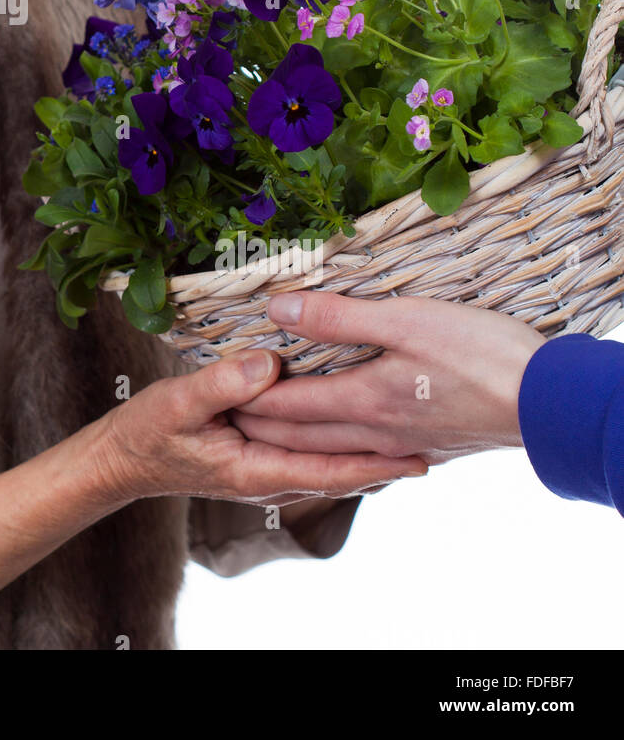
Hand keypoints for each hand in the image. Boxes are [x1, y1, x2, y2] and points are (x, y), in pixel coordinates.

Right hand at [92, 347, 428, 505]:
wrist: (124, 457)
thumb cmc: (148, 432)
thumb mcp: (179, 401)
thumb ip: (223, 382)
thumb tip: (269, 363)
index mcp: (257, 470)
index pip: (331, 471)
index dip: (378, 464)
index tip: (421, 454)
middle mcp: (270, 476)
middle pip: (343, 471)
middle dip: (388, 459)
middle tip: (439, 438)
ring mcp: (267, 468)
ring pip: (331, 462)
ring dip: (371, 450)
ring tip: (416, 430)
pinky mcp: (261, 455)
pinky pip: (314, 452)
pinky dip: (344, 442)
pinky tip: (363, 423)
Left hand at [228, 291, 546, 465]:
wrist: (550, 402)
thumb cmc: (480, 354)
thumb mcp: (404, 319)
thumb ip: (338, 317)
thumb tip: (277, 310)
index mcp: (361, 402)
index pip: (283, 406)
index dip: (244, 398)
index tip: (213, 391)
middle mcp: (375, 432)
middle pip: (300, 435)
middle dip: (258, 426)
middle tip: (224, 415)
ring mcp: (404, 443)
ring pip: (334, 449)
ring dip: (295, 441)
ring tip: (270, 431)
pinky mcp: (431, 443)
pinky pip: (368, 453)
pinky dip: (340, 449)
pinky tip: (348, 442)